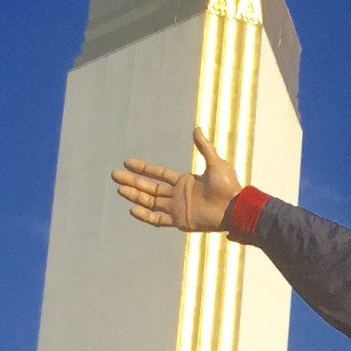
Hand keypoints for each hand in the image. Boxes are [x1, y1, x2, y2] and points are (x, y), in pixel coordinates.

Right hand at [112, 126, 243, 231]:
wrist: (236, 208)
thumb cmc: (229, 187)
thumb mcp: (216, 163)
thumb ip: (204, 147)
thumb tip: (197, 128)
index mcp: (185, 181)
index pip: (158, 174)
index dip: (143, 168)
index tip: (127, 163)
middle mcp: (178, 195)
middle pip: (149, 187)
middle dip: (132, 181)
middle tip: (115, 175)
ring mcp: (178, 208)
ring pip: (150, 202)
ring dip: (135, 195)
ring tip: (120, 189)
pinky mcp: (180, 221)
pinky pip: (159, 219)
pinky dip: (145, 216)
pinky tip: (132, 209)